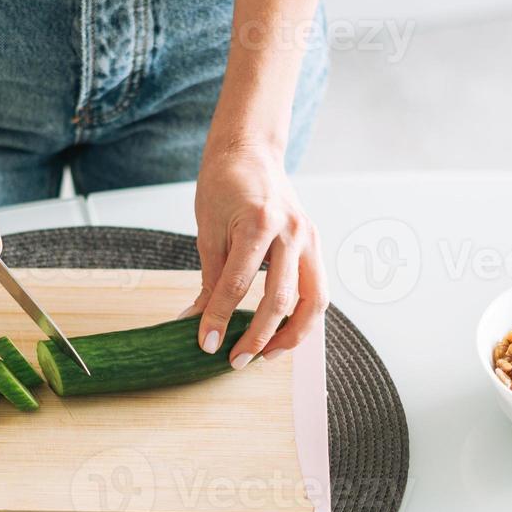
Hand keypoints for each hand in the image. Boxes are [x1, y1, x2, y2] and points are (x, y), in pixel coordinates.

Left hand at [186, 142, 327, 365]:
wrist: (250, 150)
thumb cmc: (223, 185)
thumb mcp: (208, 230)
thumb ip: (210, 279)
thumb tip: (195, 321)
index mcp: (258, 222)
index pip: (237, 284)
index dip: (220, 319)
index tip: (206, 344)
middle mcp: (291, 231)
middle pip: (282, 299)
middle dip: (259, 336)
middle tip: (236, 360)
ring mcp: (309, 237)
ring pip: (314, 300)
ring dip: (293, 334)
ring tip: (266, 355)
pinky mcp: (315, 243)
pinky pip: (316, 288)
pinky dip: (302, 315)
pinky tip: (282, 331)